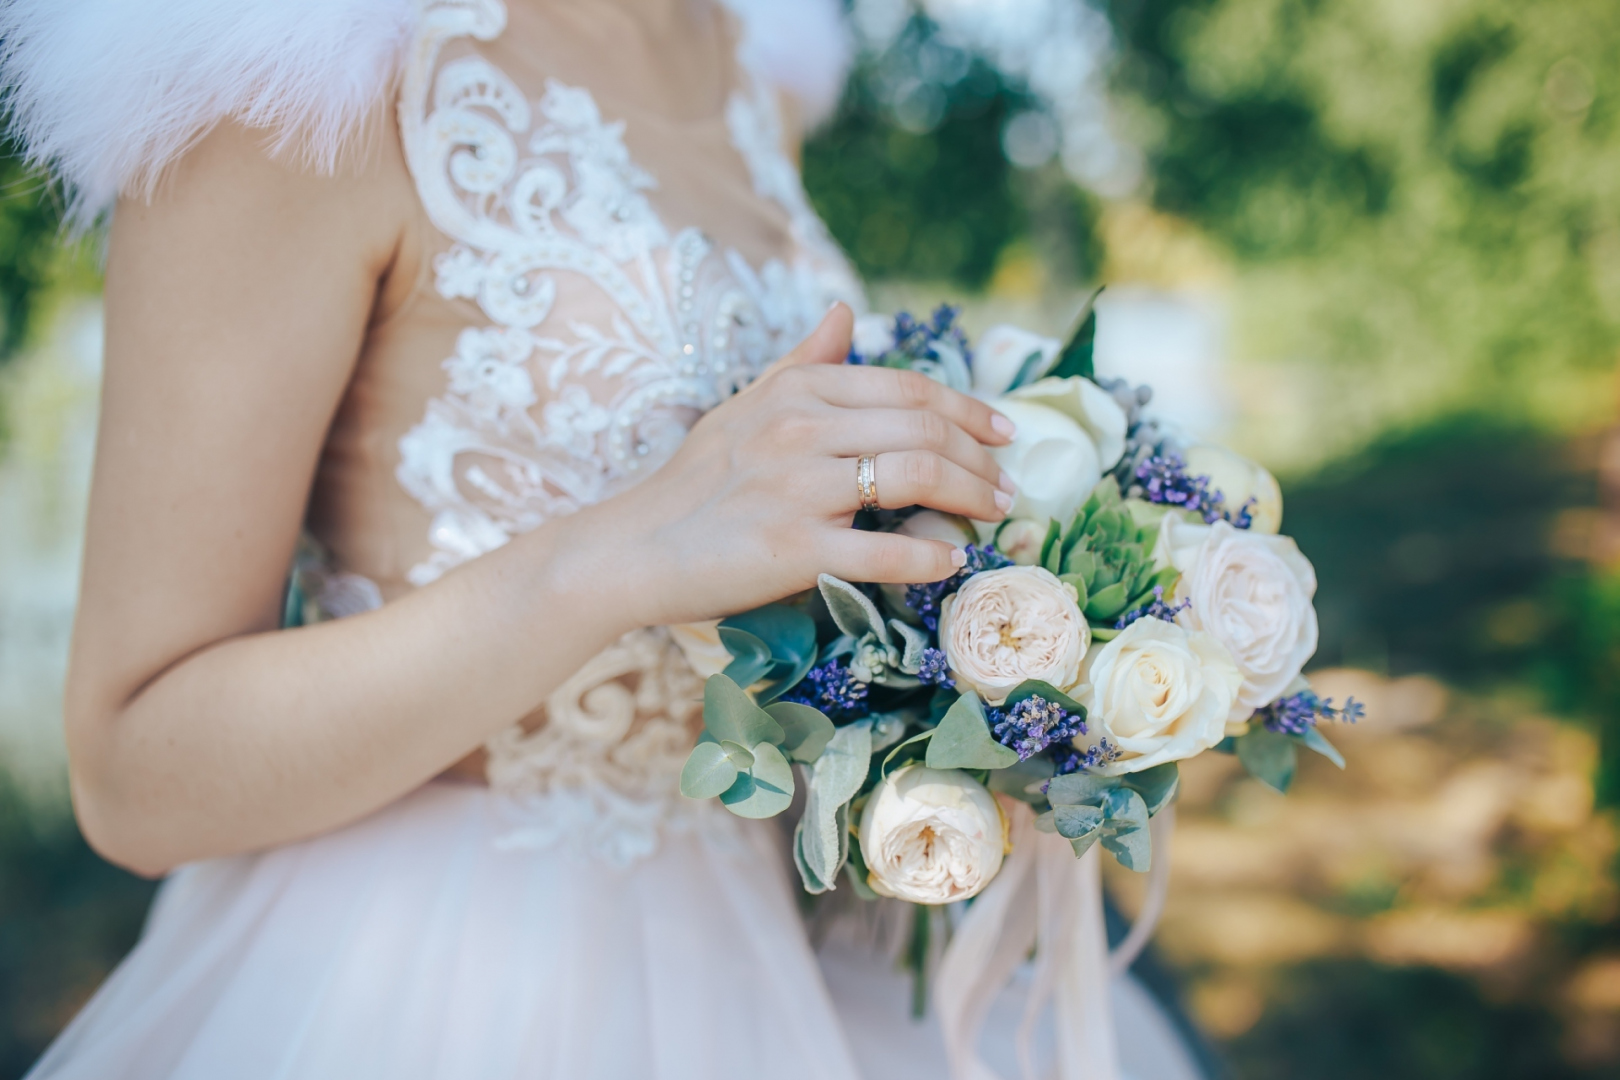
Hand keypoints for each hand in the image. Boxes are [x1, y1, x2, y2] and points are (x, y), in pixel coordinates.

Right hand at [582, 303, 1017, 626]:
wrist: (633, 547)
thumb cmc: (695, 481)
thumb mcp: (745, 407)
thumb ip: (802, 362)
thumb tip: (844, 312)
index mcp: (797, 390)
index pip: (908, 388)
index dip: (968, 409)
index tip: (1004, 433)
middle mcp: (800, 428)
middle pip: (923, 429)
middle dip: (980, 458)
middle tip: (1008, 485)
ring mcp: (797, 488)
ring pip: (913, 477)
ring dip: (970, 497)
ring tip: (993, 516)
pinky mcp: (791, 548)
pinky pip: (882, 550)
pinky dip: (928, 556)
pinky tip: (953, 560)